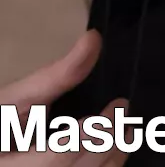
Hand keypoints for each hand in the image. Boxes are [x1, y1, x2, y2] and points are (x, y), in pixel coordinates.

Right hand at [0, 32, 127, 163]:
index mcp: (8, 166)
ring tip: (125, 130)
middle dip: (107, 142)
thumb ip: (57, 75)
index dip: (91, 134)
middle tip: (123, 111)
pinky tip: (111, 150)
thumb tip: (94, 38)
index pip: (56, 158)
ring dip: (111, 159)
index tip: (116, 104)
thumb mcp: (17, 97)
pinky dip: (103, 165)